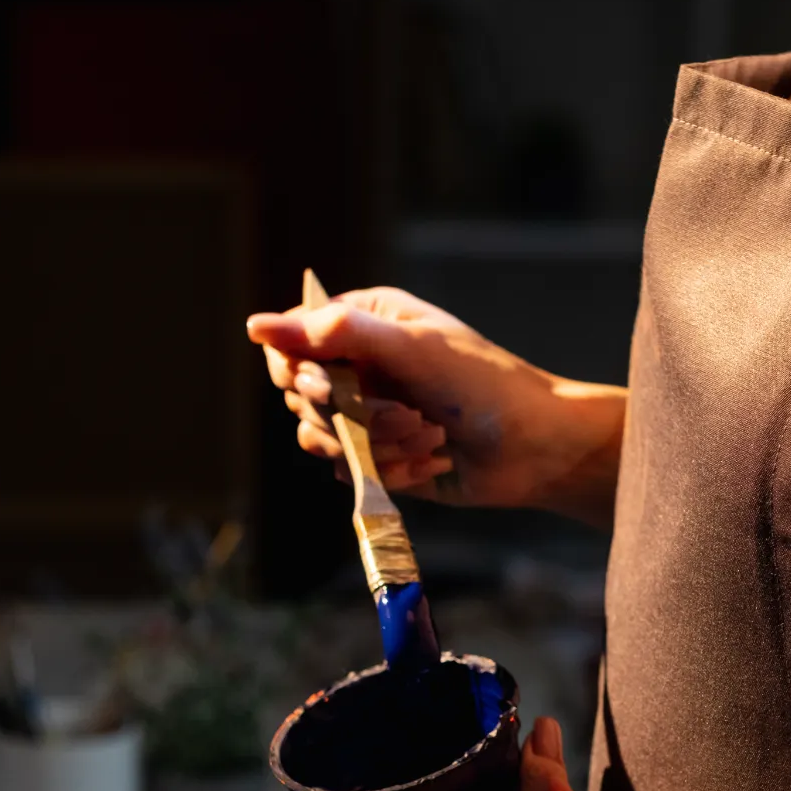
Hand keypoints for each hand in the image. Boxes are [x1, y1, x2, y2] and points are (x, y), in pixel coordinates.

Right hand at [247, 287, 625, 519]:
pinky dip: (385, 469)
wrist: (535, 448)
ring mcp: (366, 410)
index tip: (327, 387)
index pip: (291, 342)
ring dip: (373, 445)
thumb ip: (334, 333)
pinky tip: (429, 460)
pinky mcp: (376, 453)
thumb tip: (255, 325)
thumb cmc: (482, 384)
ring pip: (317, 436)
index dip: (297, 370)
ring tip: (426, 437)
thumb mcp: (408, 348)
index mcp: (363, 321)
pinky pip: (345, 469)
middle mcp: (358, 363)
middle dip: (353, 414)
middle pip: (299, 394)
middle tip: (406, 414)